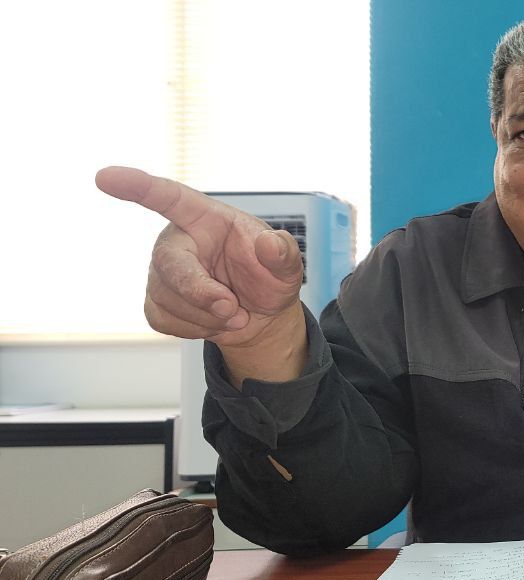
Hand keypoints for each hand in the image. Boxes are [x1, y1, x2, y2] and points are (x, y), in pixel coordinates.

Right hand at [96, 166, 307, 383]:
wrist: (261, 316)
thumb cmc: (269, 278)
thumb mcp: (288, 266)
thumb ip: (283, 253)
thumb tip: (269, 243)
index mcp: (205, 219)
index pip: (168, 197)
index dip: (138, 186)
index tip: (106, 176)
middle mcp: (177, 241)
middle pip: (169, 264)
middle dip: (199, 292)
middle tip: (232, 308)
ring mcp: (162, 272)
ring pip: (168, 298)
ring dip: (207, 316)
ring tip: (235, 312)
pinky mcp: (156, 302)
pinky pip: (163, 319)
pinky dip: (196, 328)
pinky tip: (214, 321)